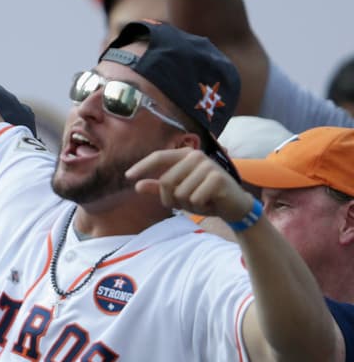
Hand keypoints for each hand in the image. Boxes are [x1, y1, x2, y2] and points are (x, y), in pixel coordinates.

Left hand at [126, 147, 253, 221]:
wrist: (234, 206)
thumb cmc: (204, 197)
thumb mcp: (178, 193)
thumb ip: (158, 188)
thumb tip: (137, 185)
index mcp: (185, 155)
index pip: (159, 156)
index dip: (142, 166)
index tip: (128, 176)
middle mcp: (196, 156)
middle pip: (166, 182)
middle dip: (171, 199)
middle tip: (187, 202)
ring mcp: (208, 165)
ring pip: (180, 193)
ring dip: (187, 204)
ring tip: (201, 200)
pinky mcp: (218, 178)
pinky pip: (194, 198)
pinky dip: (199, 206)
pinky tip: (210, 202)